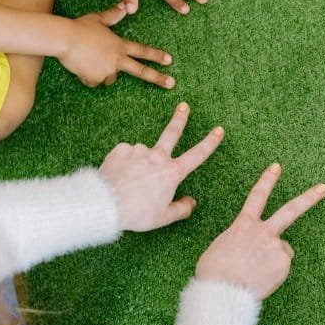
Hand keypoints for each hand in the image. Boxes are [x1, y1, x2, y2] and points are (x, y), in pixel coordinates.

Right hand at [59, 6, 174, 88]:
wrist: (64, 39)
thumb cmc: (80, 27)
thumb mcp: (98, 19)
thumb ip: (113, 15)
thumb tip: (124, 6)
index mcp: (119, 45)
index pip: (142, 50)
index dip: (157, 55)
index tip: (169, 60)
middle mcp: (116, 60)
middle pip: (141, 71)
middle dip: (158, 78)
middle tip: (171, 84)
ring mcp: (106, 71)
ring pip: (109, 78)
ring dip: (103, 72)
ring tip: (89, 59)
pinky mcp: (94, 79)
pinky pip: (93, 81)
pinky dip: (88, 76)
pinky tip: (80, 66)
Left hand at [100, 102, 224, 230]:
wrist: (106, 203)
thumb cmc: (137, 212)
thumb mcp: (164, 217)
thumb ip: (181, 209)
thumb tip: (191, 202)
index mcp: (172, 172)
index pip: (197, 155)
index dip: (210, 142)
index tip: (218, 130)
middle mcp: (157, 157)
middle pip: (172, 133)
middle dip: (180, 118)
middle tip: (183, 106)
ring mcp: (139, 150)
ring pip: (143, 154)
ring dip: (140, 163)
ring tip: (130, 182)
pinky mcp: (121, 150)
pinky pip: (126, 155)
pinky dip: (125, 164)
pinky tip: (119, 176)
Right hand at [195, 164, 324, 299]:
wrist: (223, 291)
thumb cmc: (214, 272)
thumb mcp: (220, 248)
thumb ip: (239, 242)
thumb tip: (249, 249)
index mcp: (244, 225)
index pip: (257, 196)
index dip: (267, 180)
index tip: (276, 167)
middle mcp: (263, 232)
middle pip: (290, 210)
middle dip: (308, 198)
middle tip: (323, 188)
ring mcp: (276, 246)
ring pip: (282, 250)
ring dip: (273, 259)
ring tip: (256, 273)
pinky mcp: (283, 264)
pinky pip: (281, 268)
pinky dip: (273, 275)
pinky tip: (261, 280)